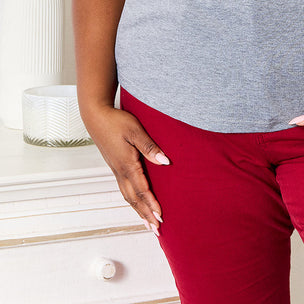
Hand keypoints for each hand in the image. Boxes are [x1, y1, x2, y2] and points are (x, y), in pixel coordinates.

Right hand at [83, 105, 169, 233]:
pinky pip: (124, 189)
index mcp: (126, 164)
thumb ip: (150, 147)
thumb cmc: (116, 121)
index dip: (152, 204)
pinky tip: (136, 203)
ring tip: (148, 223)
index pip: (142, 189)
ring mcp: (116, 170)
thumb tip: (164, 161)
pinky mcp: (115, 167)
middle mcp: (120, 171)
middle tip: (156, 229)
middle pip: (134, 199)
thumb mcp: (136, 131)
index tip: (161, 217)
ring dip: (139, 211)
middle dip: (146, 215)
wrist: (96, 116)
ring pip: (128, 196)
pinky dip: (132, 201)